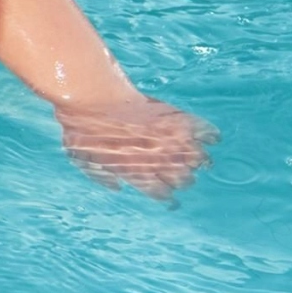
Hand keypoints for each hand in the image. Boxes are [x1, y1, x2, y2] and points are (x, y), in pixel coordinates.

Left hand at [55, 94, 215, 200]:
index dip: (168, 197)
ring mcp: (170, 139)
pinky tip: (209, 136)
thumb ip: (101, 176)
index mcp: (138, 175)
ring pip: (199, 160)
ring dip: (198, 160)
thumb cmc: (82, 126)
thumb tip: (118, 187)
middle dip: (182, 178)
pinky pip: (206, 131)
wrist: (93, 95)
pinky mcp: (177, 118)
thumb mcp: (82, 158)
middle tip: (178, 171)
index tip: (169, 196)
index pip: (165, 196)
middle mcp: (158, 161)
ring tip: (197, 156)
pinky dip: (209, 135)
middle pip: (184, 180)